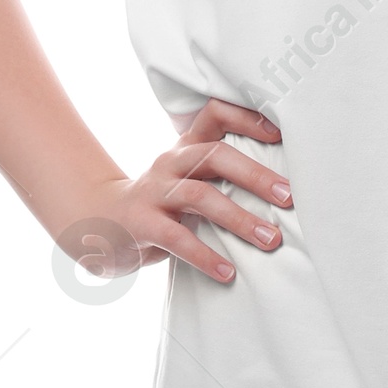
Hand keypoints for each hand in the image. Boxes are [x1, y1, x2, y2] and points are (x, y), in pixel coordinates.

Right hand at [65, 98, 289, 286]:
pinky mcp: (141, 224)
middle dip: (256, 176)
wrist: (98, 222)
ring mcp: (154, 192)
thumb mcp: (188, 180)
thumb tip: (285, 191)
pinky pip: (177, 239)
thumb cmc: (161, 204)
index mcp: (186, 146)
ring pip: (200, 196)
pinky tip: (228, 273)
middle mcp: (170, 162)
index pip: (215, 114)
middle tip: (289, 197)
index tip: (282, 133)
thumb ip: (222, 177)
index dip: (247, 118)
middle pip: (215, 155)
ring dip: (239, 218)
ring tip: (270, 239)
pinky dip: (206, 257)